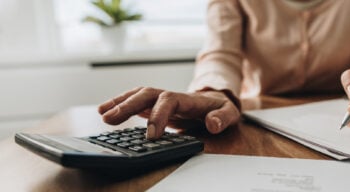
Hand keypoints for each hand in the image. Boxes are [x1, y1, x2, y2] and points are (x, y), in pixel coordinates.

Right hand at [98, 87, 240, 138]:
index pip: (168, 101)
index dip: (158, 116)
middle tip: (110, 119)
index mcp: (188, 98)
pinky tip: (105, 111)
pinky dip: (120, 104)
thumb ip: (223, 117)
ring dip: (119, 102)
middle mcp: (171, 95)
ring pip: (138, 95)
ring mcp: (161, 99)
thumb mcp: (230, 113)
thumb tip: (212, 124)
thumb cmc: (221, 109)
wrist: (216, 102)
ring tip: (102, 113)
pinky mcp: (155, 104)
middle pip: (147, 94)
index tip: (152, 135)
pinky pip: (135, 101)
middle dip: (128, 105)